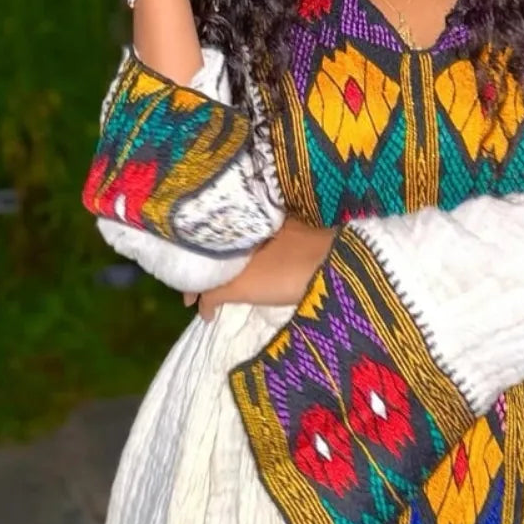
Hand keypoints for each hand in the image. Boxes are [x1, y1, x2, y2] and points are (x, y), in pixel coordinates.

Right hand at [186, 217, 338, 320]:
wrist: (336, 264)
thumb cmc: (286, 271)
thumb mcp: (244, 285)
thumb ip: (214, 293)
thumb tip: (200, 307)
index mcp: (238, 220)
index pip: (203, 244)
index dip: (191, 273)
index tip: (187, 301)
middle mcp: (254, 217)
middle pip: (221, 245)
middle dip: (208, 270)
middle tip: (198, 298)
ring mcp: (276, 224)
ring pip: (240, 247)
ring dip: (227, 268)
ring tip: (220, 292)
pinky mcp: (294, 233)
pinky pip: (258, 247)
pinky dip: (246, 264)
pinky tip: (247, 278)